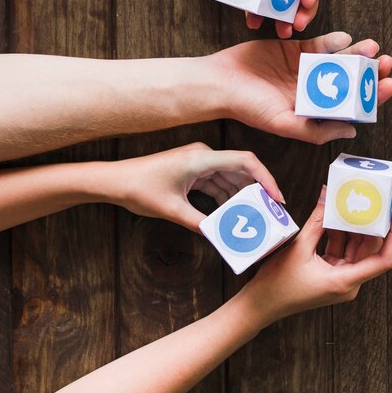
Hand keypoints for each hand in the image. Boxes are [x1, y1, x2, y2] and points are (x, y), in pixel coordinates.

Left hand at [93, 142, 281, 231]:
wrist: (115, 180)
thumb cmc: (139, 189)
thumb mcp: (173, 210)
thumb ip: (200, 224)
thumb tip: (223, 237)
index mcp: (201, 158)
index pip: (245, 162)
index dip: (266, 178)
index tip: (276, 199)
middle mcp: (203, 155)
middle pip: (241, 170)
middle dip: (257, 191)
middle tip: (269, 213)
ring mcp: (198, 161)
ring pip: (230, 178)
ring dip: (241, 196)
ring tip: (253, 217)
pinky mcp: (193, 170)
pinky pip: (217, 182)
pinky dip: (226, 197)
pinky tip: (231, 214)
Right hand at [209, 31, 391, 143]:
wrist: (221, 82)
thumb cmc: (249, 108)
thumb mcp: (283, 124)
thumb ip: (316, 131)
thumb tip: (353, 131)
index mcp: (314, 111)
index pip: (351, 105)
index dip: (372, 96)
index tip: (389, 85)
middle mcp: (313, 91)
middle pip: (350, 81)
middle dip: (370, 72)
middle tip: (386, 62)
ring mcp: (305, 69)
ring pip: (339, 60)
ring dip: (357, 53)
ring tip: (372, 47)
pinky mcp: (294, 49)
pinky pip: (320, 44)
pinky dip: (334, 41)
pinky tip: (345, 38)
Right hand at [241, 187, 391, 326]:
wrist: (261, 304)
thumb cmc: (277, 284)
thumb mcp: (298, 247)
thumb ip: (316, 220)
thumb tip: (327, 194)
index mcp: (345, 281)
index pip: (384, 258)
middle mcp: (348, 283)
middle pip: (371, 250)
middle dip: (373, 224)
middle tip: (373, 199)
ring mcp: (340, 280)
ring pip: (356, 249)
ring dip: (354, 227)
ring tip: (352, 203)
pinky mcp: (331, 275)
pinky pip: (342, 252)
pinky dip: (340, 234)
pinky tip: (334, 217)